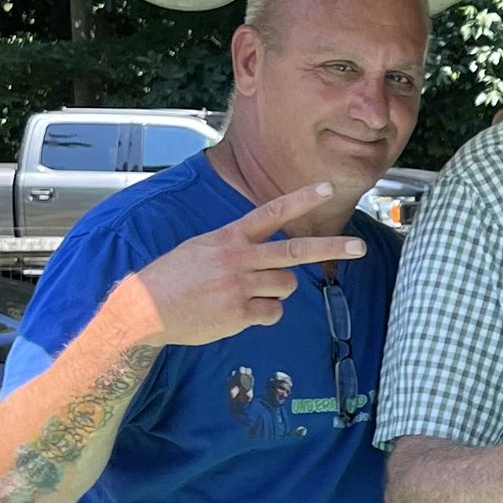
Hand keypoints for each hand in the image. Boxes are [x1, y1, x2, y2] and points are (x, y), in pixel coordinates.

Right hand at [129, 189, 363, 346]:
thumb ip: (236, 247)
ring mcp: (240, 286)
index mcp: (228, 237)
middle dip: (330, 248)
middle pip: (294, 250)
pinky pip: (272, 313)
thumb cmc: (172, 277)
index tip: (325, 188)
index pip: (271, 212)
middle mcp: (238, 258)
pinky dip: (264, 314)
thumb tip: (268, 259)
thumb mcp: (201, 248)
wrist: (143, 308)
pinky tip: (239, 313)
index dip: (300, 199)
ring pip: (287, 286)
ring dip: (278, 291)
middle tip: (359, 247)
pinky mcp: (239, 313)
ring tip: (248, 294)